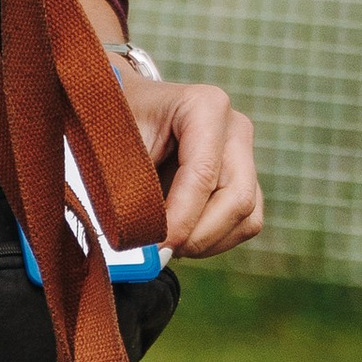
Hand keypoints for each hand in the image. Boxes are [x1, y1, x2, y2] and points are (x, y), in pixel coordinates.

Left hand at [82, 0, 261, 258]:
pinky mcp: (246, 182)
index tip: (154, 247)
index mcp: (206, 107)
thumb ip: (129, 193)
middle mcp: (235, 129)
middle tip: (159, 251)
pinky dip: (213, 242)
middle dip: (197, 236)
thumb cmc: (116, 126)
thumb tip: (143, 254)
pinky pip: (244, 225)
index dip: (181, 219)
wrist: (125, 112)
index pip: (203, 174)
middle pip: (237, 199)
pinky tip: (180, 238)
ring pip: (245, 218)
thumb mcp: (115, 149)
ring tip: (165, 243)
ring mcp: (245, 156)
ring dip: (204, 242)